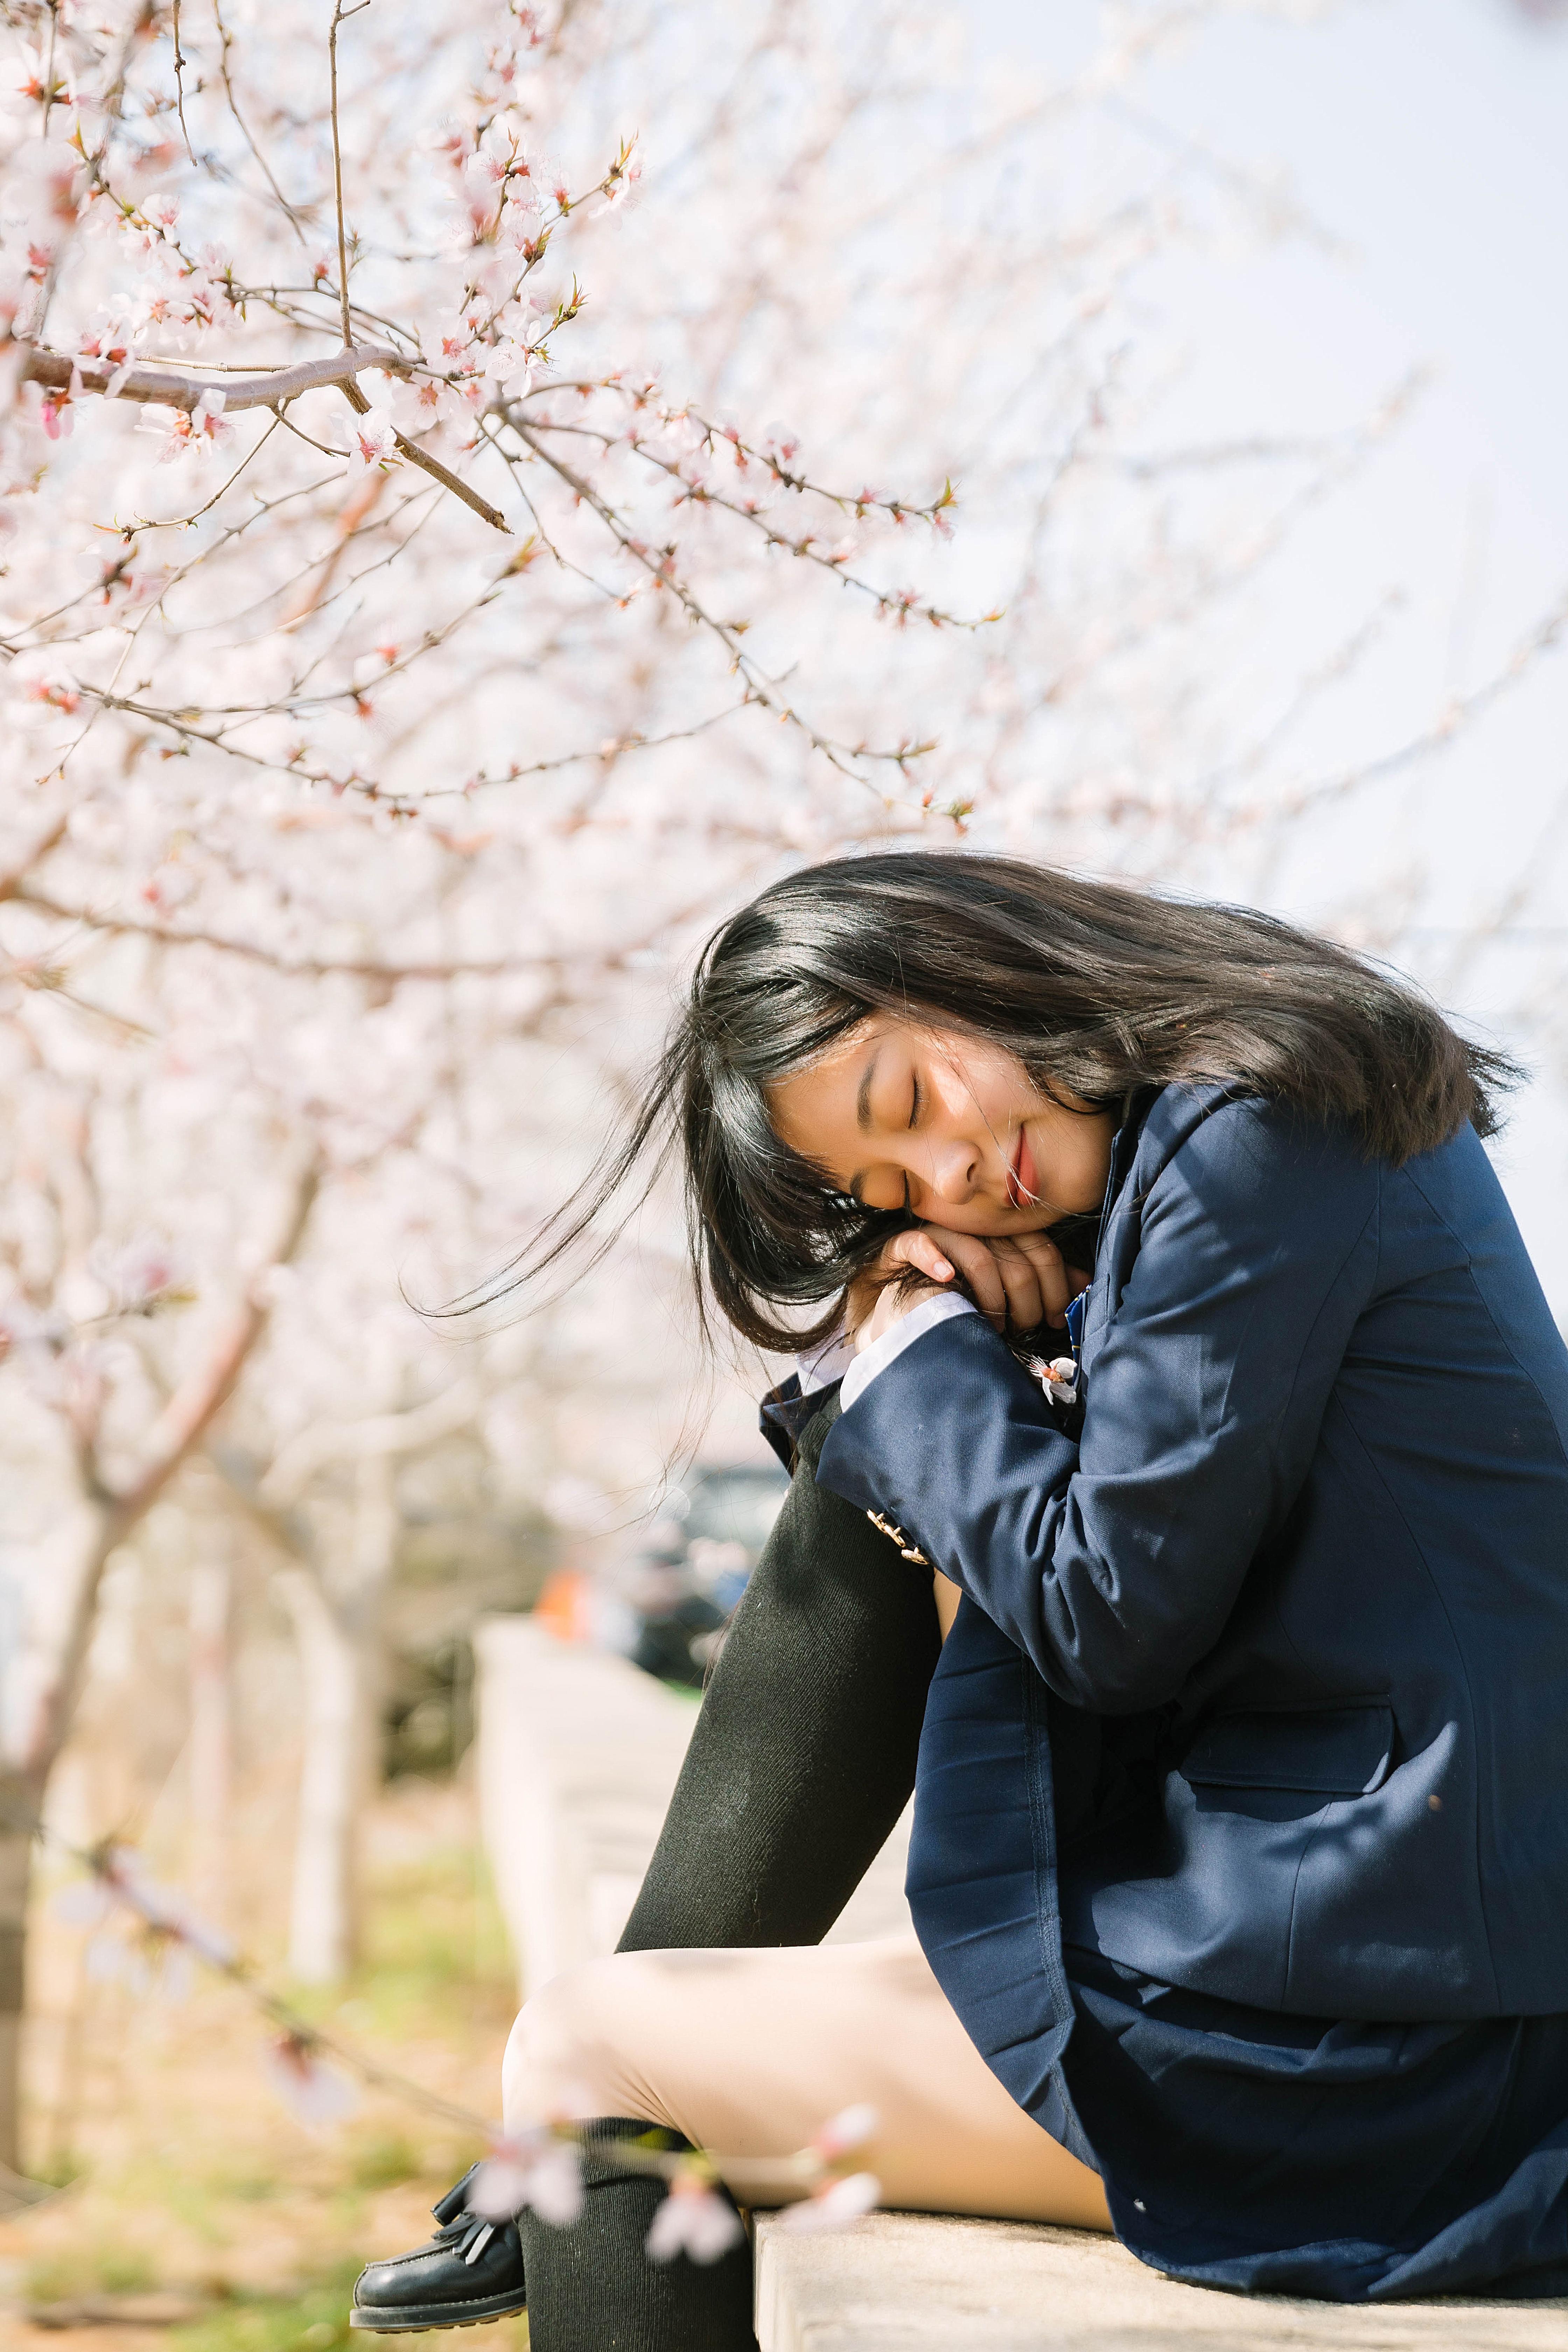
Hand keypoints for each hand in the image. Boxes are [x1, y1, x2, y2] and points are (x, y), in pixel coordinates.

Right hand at [849, 1224, 1089, 1353]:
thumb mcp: (1010, 1293)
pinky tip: (948, 1279)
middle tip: (1020, 1327)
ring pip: (978, 1255)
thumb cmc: (963, 1300)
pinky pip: (918, 1242)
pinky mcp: (902, 1246)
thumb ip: (1045, 1284)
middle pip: (1016, 1258)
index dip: (1053, 1286)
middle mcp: (975, 1228)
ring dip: (991, 1294)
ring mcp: (939, 1235)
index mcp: (1004, 1233)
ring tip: (991, 1324)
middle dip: (1025, 1300)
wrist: (904, 1312)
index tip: (1051, 1318)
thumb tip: (1086, 1284)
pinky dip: (934, 1259)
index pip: (1041, 1250)